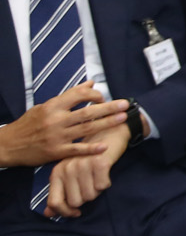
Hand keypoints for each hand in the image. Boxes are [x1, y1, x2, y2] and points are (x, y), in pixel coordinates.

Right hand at [0, 85, 125, 167]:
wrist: (8, 145)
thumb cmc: (28, 124)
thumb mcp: (44, 106)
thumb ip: (69, 96)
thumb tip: (91, 83)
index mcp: (52, 106)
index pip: (78, 95)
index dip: (94, 94)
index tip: (103, 97)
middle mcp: (55, 120)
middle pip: (87, 112)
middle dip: (109, 108)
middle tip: (125, 104)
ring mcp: (56, 137)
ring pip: (86, 129)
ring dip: (106, 124)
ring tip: (122, 119)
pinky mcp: (55, 152)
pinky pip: (76, 150)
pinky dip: (91, 148)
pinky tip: (104, 146)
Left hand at [44, 119, 129, 218]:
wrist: (110, 132)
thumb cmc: (89, 156)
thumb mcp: (70, 173)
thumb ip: (59, 193)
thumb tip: (48, 214)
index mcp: (57, 173)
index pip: (54, 203)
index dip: (66, 212)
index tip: (76, 212)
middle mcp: (67, 169)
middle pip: (75, 201)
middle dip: (86, 198)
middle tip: (91, 186)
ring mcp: (83, 165)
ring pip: (90, 195)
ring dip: (97, 190)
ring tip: (97, 177)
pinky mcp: (99, 163)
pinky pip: (103, 186)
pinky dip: (106, 183)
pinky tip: (105, 173)